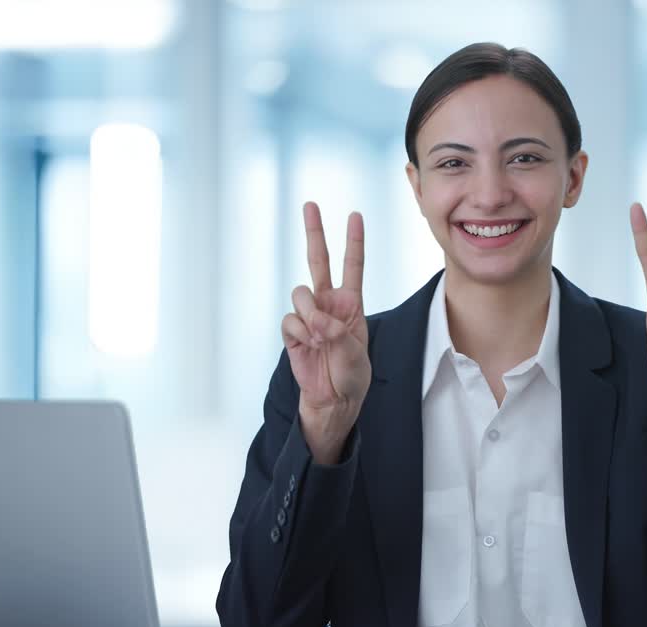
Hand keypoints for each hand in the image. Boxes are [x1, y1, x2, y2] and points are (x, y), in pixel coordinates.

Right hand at [281, 202, 370, 462]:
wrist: (333, 401)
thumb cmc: (352, 376)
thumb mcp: (355, 352)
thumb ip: (336, 331)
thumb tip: (314, 318)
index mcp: (351, 303)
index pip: (353, 266)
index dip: (353, 241)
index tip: (355, 215)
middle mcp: (328, 304)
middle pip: (319, 260)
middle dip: (315, 232)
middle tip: (310, 204)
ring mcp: (308, 315)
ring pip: (301, 293)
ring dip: (310, 313)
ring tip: (321, 337)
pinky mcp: (292, 331)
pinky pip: (290, 319)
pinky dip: (300, 332)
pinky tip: (309, 345)